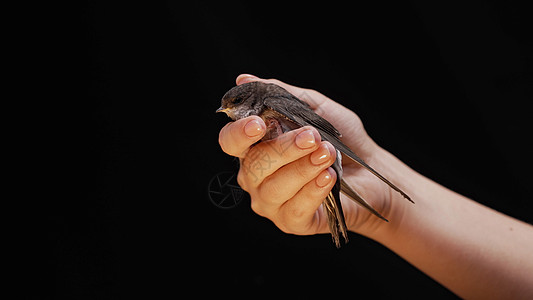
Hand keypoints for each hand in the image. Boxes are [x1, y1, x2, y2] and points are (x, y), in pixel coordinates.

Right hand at [218, 74, 403, 236]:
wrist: (371, 171)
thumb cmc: (340, 139)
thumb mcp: (313, 109)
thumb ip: (281, 96)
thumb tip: (244, 79)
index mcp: (255, 148)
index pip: (231, 142)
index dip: (239, 133)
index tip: (259, 123)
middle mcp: (256, 177)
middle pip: (253, 165)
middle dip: (284, 148)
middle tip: (313, 136)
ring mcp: (271, 202)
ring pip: (273, 187)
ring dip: (303, 168)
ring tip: (328, 154)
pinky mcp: (292, 222)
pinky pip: (294, 209)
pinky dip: (313, 191)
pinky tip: (328, 177)